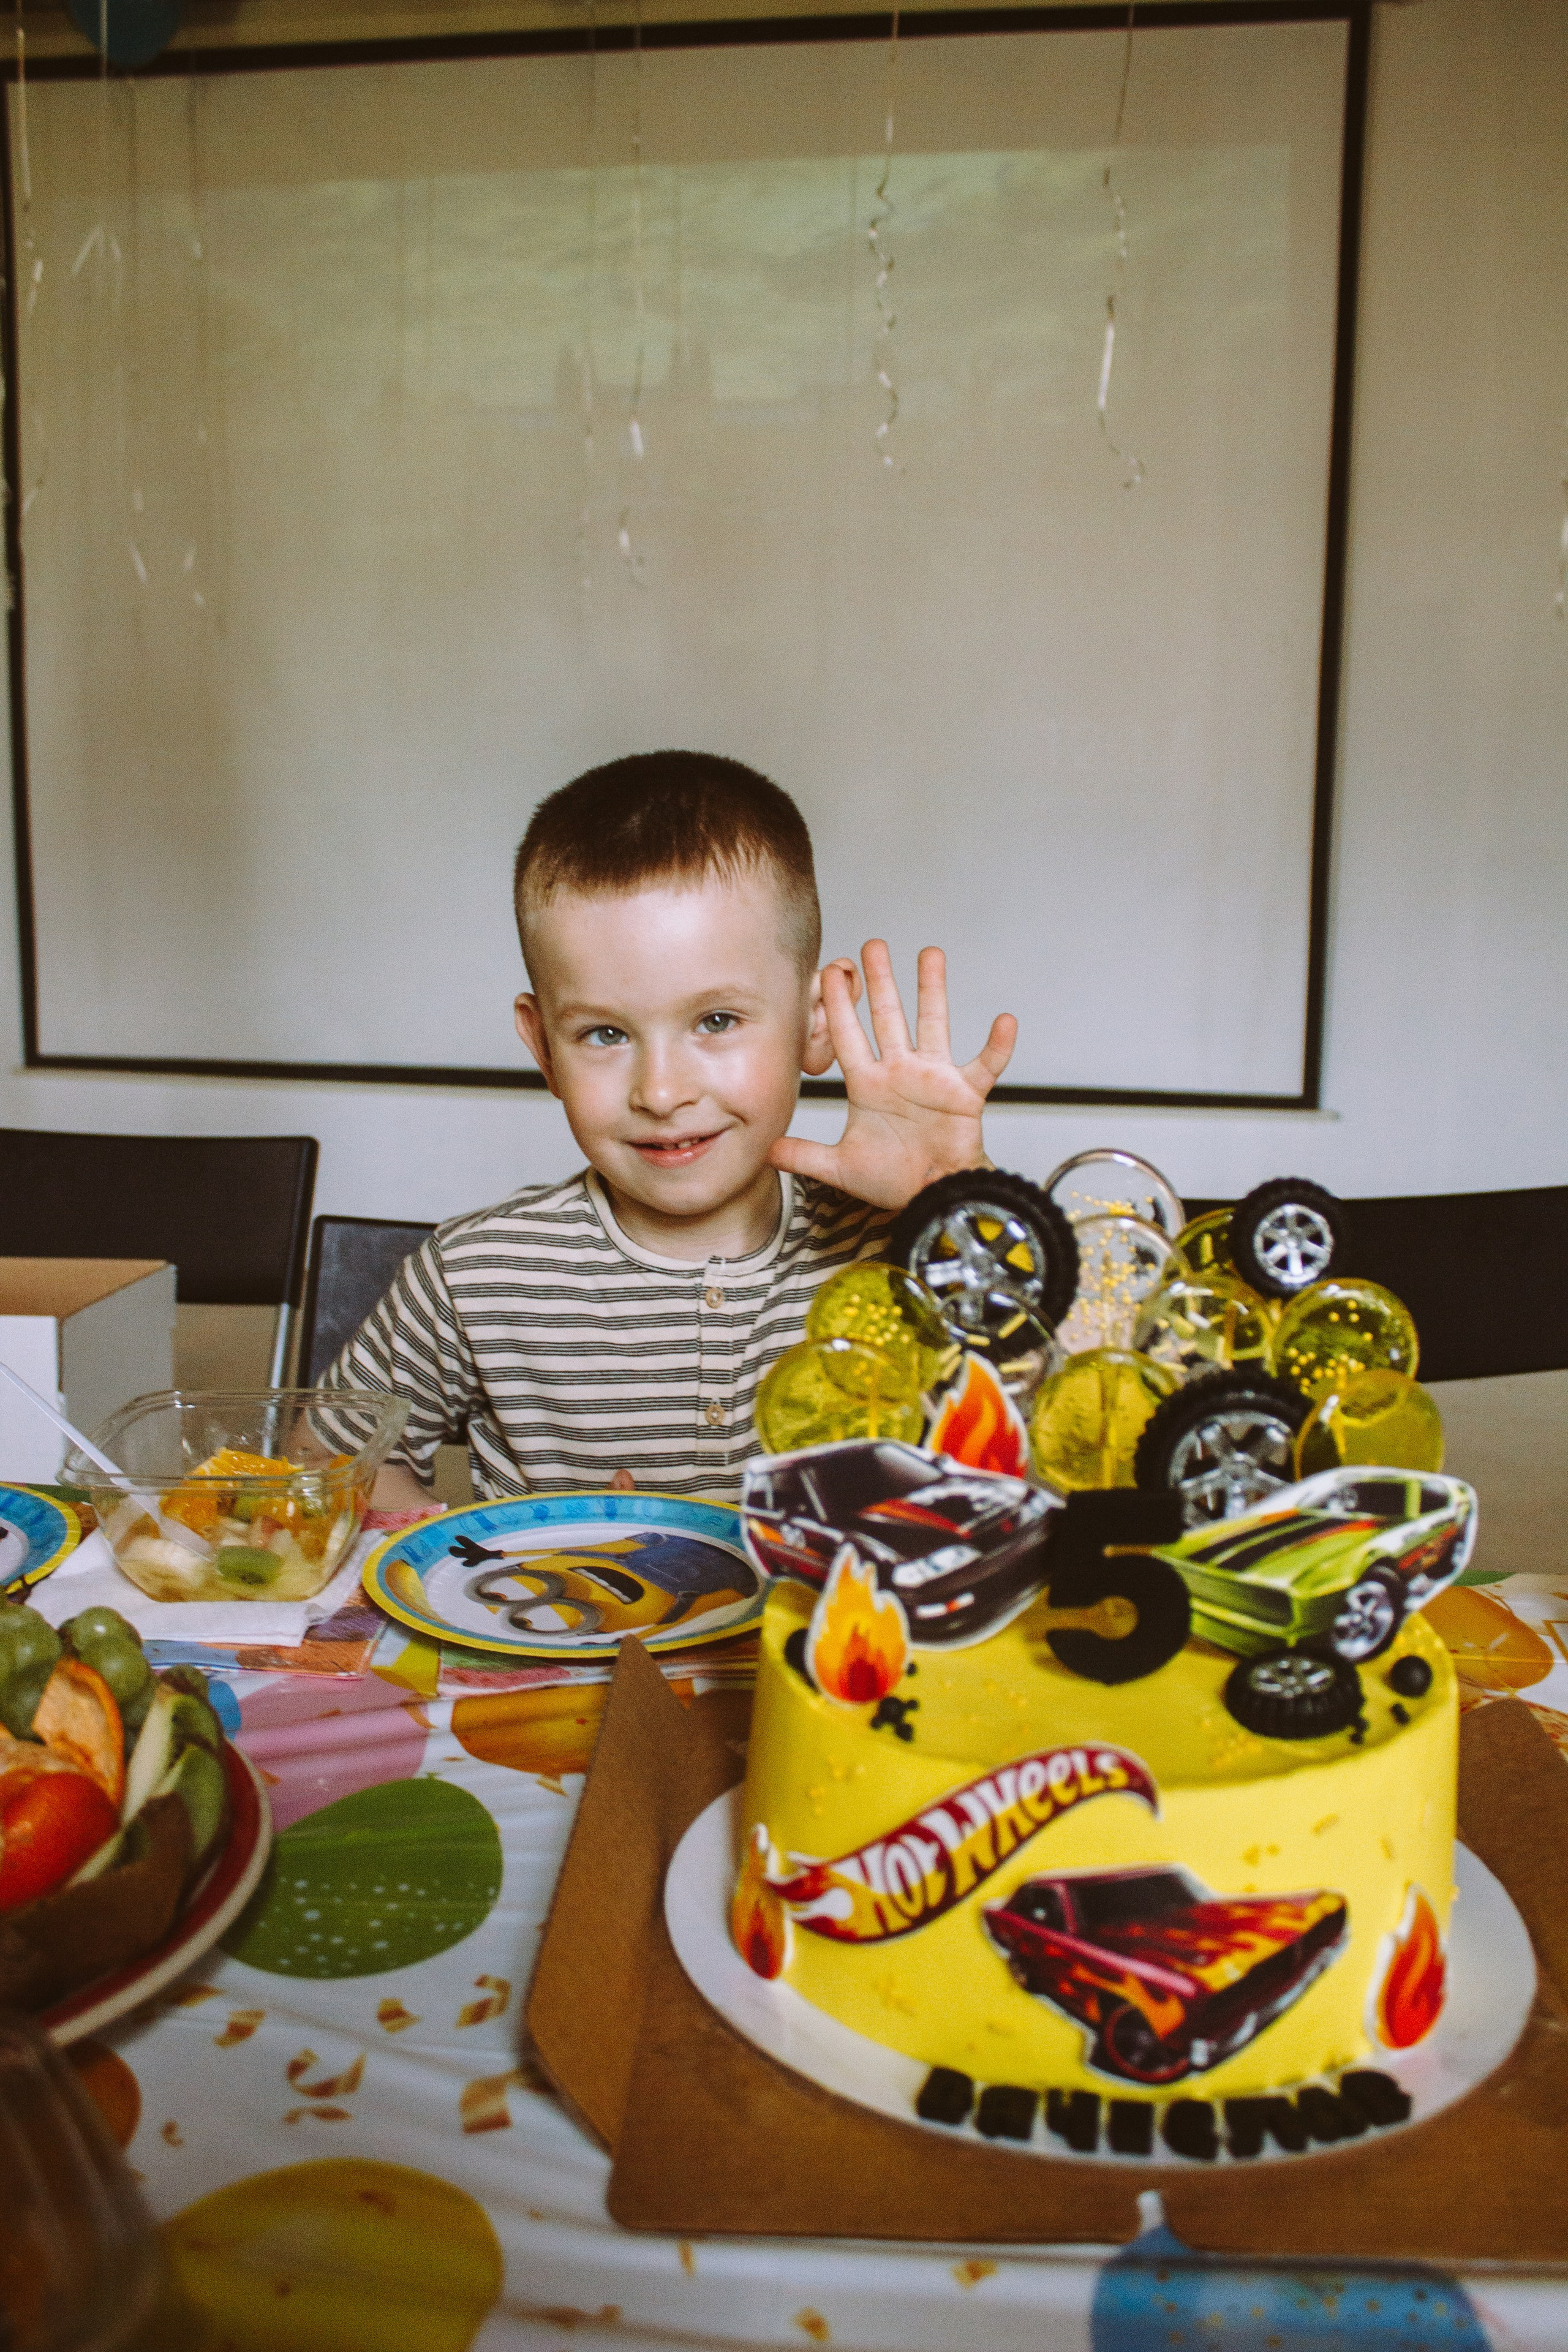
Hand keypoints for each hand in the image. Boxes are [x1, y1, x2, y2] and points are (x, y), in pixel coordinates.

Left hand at [769, 942, 1016, 1209]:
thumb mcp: (840, 1167)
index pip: (848, 1036)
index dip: (837, 1006)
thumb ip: (804, 1155)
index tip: (828, 972)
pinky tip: (1005, 1022)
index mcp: (868, 1085)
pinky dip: (998, 1046)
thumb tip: (766, 1149)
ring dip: (932, 990)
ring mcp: (934, 1079)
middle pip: (887, 1018)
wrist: (930, 1199)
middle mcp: (900, 1073)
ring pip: (933, 1025)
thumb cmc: (892, 1180)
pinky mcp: (965, 1094)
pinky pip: (986, 1066)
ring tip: (930, 954)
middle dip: (880, 982)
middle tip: (873, 946)